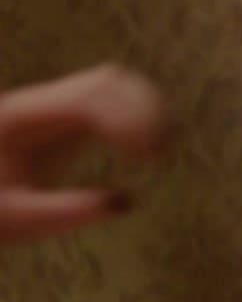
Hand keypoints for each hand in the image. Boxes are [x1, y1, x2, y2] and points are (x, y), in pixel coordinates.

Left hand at [0, 64, 166, 242]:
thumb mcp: (20, 220)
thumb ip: (67, 210)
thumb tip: (127, 200)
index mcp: (22, 119)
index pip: (87, 100)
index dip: (128, 120)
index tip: (146, 158)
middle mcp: (39, 103)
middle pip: (107, 81)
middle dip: (144, 112)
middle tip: (160, 155)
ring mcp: (55, 106)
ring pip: (115, 82)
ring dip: (148, 109)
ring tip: (160, 151)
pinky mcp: (69, 117)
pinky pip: (114, 96)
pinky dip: (141, 113)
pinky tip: (149, 146)